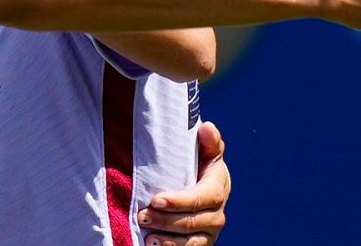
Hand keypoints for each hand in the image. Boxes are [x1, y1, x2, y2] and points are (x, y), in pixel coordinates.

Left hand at [139, 121, 228, 245]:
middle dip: (165, 220)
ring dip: (167, 239)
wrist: (200, 187)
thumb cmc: (198, 165)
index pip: (200, 199)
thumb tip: (206, 127)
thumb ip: (208, 141)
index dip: (179, 201)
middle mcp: (216, 214)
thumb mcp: (205, 152)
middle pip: (191, 222)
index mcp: (217, 189)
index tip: (156, 199)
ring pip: (189, 241)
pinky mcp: (199, 243)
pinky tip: (153, 245)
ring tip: (146, 235)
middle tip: (142, 216)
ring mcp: (208, 232)